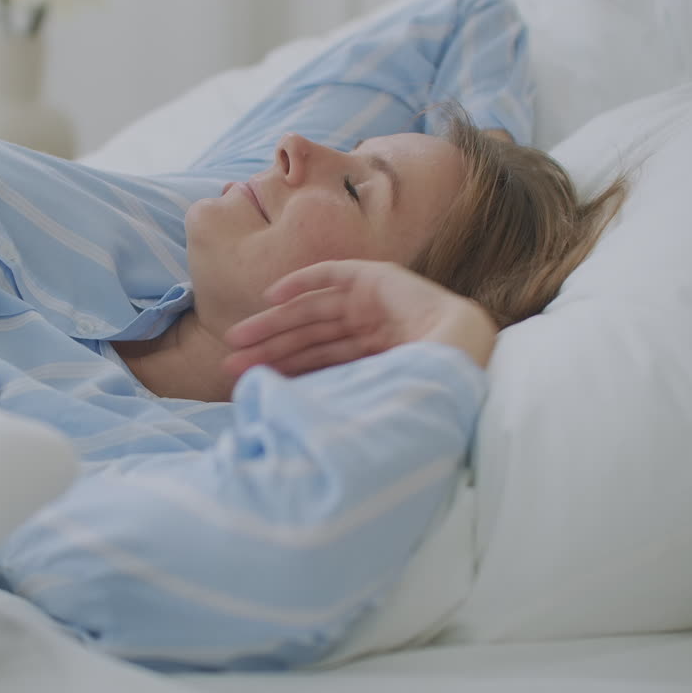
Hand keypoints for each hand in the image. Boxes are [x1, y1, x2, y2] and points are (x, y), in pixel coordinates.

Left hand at [222, 259, 496, 377]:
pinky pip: (331, 275)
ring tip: (237, 338)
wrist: (462, 359)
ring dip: (273, 323)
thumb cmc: (422, 388)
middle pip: (309, 338)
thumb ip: (330, 396)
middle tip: (229, 362)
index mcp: (373, 359)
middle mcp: (372, 329)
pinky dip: (302, 281)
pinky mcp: (378, 277)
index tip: (247, 382)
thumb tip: (282, 417)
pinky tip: (271, 295)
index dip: (281, 370)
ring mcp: (375, 302)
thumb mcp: (364, 395)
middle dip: (269, 349)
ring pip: (311, 312)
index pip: (317, 362)